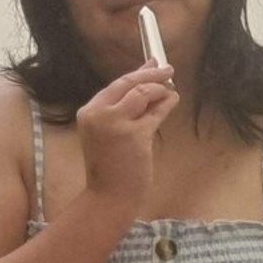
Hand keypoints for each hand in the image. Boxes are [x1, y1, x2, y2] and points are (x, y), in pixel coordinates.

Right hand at [75, 62, 177, 206]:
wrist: (108, 197)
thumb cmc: (109, 169)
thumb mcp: (107, 134)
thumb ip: (121, 110)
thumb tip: (142, 85)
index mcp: (88, 112)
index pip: (115, 85)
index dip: (137, 73)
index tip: (151, 65)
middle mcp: (99, 113)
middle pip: (128, 83)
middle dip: (151, 74)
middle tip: (167, 69)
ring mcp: (116, 123)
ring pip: (143, 93)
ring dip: (160, 88)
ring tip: (171, 88)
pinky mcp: (135, 135)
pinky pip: (155, 113)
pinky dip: (167, 103)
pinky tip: (173, 100)